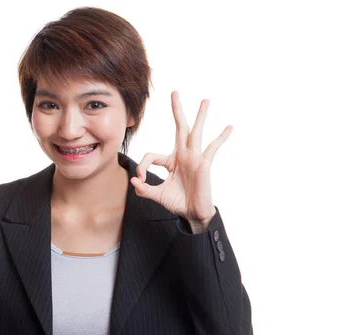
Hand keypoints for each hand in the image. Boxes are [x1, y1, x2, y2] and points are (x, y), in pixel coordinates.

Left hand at [130, 91, 231, 227]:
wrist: (192, 214)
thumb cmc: (177, 202)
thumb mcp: (157, 195)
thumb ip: (144, 189)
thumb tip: (133, 181)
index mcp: (170, 161)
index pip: (151, 155)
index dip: (142, 166)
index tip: (140, 179)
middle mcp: (183, 155)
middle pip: (179, 128)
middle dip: (177, 110)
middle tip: (174, 92)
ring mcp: (194, 158)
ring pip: (195, 132)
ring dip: (200, 116)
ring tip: (205, 100)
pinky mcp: (204, 164)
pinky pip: (213, 148)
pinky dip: (221, 138)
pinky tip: (229, 127)